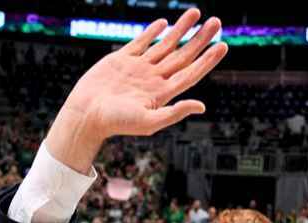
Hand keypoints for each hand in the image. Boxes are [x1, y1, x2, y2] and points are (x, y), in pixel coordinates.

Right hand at [45, 8, 226, 171]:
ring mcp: (138, 68)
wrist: (85, 114)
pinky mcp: (121, 60)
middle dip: (200, 38)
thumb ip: (174, 113)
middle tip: (216, 23)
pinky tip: (164, 23)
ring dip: (181, 29)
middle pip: (183, 55)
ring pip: (165, 45)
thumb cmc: (115, 123)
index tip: (222, 46)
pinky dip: (153, 32)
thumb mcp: (147, 122)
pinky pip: (141, 43)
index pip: (191, 72)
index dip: (208, 60)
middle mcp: (153, 79)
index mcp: (162, 93)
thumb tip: (201, 106)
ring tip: (196, 13)